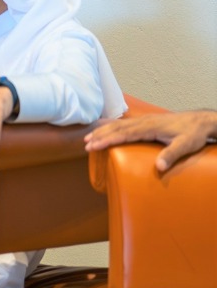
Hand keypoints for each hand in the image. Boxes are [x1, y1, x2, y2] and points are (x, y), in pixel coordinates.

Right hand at [85, 110, 216, 171]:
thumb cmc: (194, 133)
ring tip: (89, 137)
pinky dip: (111, 126)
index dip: (107, 139)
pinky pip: (124, 123)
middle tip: (85, 144)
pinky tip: (105, 129)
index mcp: (150, 127)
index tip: (94, 145)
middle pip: (117, 127)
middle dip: (100, 135)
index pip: (123, 133)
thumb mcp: (186, 145)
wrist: (201, 121)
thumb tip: (158, 167)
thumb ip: (171, 154)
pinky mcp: (146, 122)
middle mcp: (144, 122)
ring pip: (119, 124)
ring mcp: (144, 120)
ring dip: (103, 130)